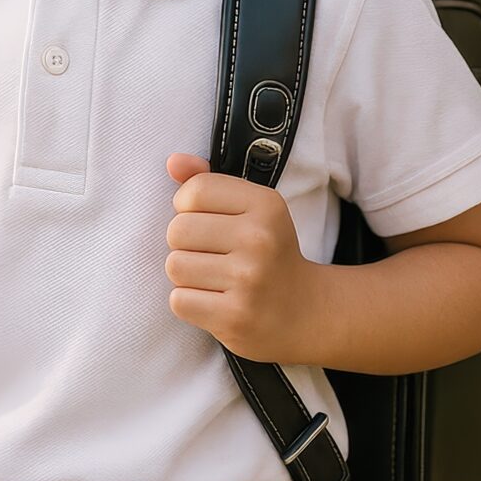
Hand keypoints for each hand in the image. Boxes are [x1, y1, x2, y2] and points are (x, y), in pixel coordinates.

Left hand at [165, 152, 325, 363]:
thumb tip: (173, 162)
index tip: (207, 221)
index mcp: (265, 205)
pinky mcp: (235, 318)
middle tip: (213, 255)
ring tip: (216, 279)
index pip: (195, 191)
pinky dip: (190, 303)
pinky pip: (179, 301)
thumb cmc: (269, 253)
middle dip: (185, 244)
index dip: (188, 207)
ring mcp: (249, 281)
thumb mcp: (251, 209)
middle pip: (177, 230)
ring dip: (187, 276)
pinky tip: (216, 301)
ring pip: (175, 266)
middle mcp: (259, 239)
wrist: (307, 313)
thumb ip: (209, 182)